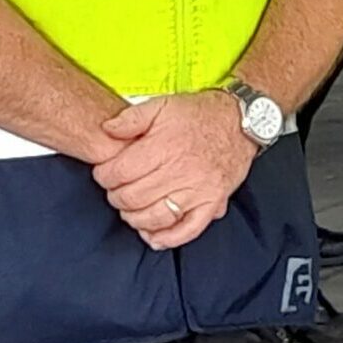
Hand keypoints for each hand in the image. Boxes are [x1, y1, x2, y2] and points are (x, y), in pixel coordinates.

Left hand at [91, 91, 255, 250]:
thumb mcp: (162, 104)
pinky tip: (152, 236)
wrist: (240, 121)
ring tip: (128, 210)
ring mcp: (199, 191)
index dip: (104, 176)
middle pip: (134, 196)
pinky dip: (167, 238)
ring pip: (156, 217)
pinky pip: (188, 230)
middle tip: (113, 190)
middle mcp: (181, 171)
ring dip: (134, 218)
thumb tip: (107, 131)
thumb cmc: (198, 113)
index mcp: (165, 146)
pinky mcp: (212, 203)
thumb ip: (131, 118)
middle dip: (115, 196)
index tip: (102, 173)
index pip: (122, 171)